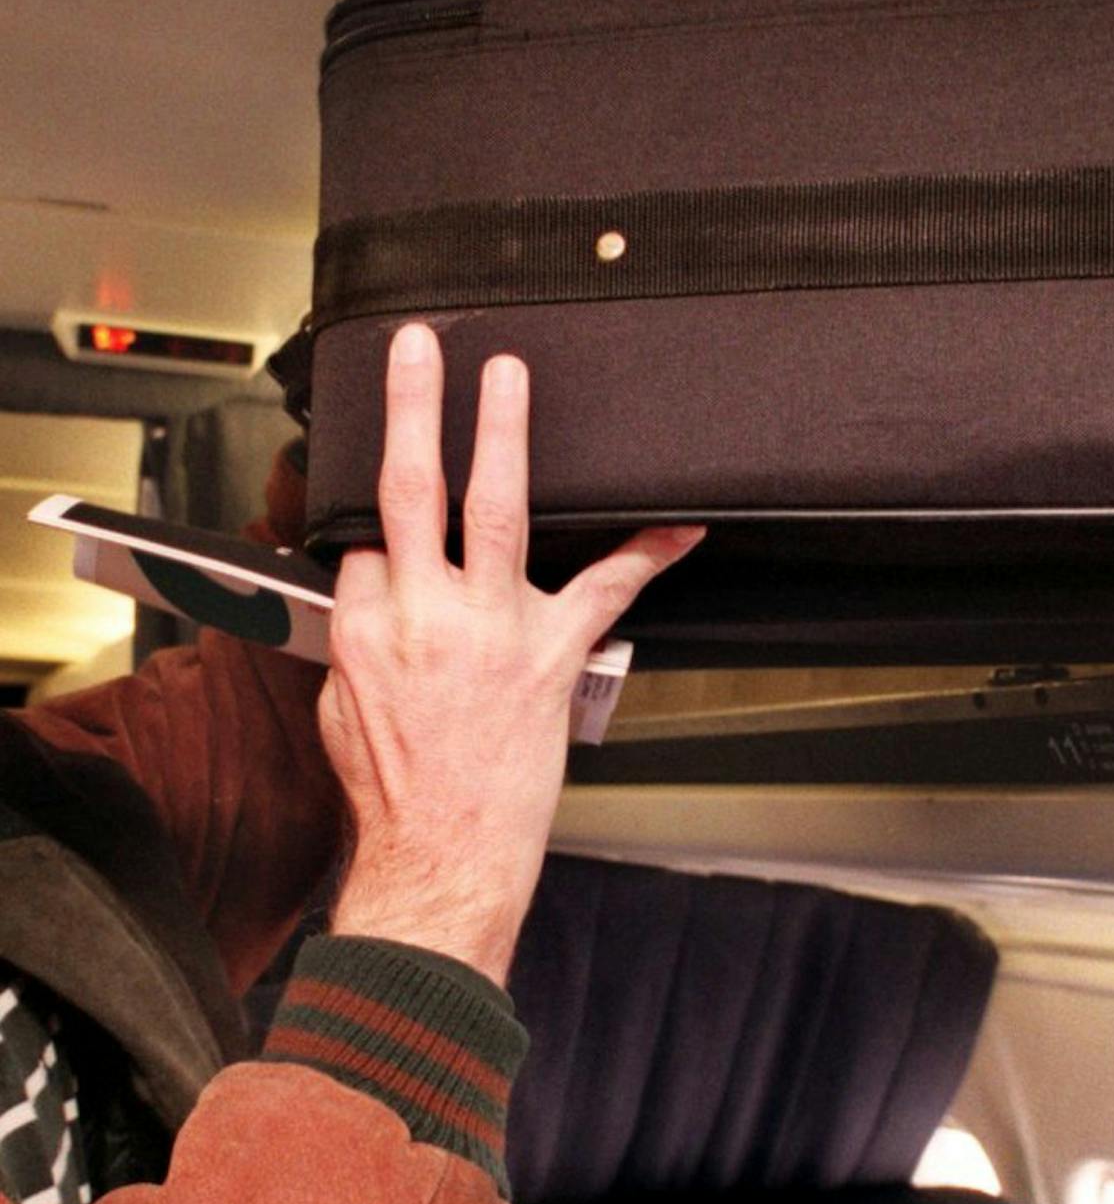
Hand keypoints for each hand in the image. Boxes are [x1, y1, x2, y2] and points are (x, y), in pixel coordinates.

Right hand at [319, 323, 701, 983]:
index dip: (388, 520)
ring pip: (495, 510)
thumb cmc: (397, 793)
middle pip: (410, 489)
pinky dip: (649, 549)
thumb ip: (359, 640)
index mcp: (364, 627)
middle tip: (421, 348)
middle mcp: (423, 614)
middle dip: (414, 410)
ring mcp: (491, 627)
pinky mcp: (553, 650)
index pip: (371, 537)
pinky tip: (681, 521)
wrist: (443, 855)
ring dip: (503, 435)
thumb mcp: (342, 709)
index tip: (400, 504)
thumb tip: (371, 597)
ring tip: (508, 379)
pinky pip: (608, 586)